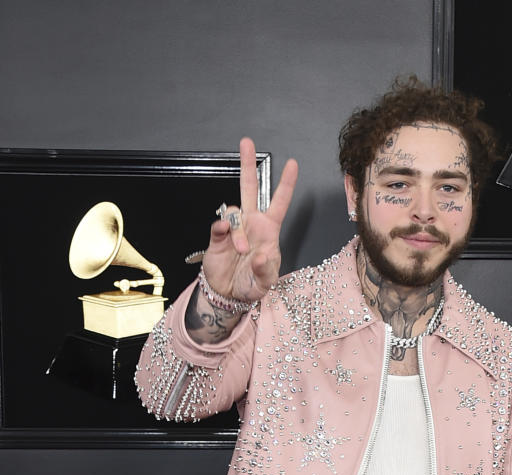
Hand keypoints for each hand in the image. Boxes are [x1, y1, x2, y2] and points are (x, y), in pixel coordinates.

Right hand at [201, 137, 297, 303]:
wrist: (229, 294)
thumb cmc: (252, 284)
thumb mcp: (266, 282)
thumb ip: (266, 270)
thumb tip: (261, 255)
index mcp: (268, 230)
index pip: (279, 202)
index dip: (286, 184)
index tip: (293, 163)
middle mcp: (251, 223)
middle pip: (250, 188)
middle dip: (248, 165)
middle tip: (246, 142)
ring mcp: (234, 228)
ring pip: (235, 212)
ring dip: (238, 231)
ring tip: (240, 251)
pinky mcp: (218, 236)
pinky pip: (219, 224)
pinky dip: (223, 228)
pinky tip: (226, 235)